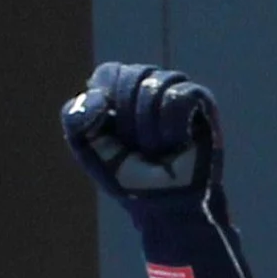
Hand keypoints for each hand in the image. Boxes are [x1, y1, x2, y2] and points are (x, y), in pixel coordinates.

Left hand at [64, 62, 220, 202]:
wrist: (163, 204)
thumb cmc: (128, 177)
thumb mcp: (88, 149)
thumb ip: (75, 118)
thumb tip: (99, 98)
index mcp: (120, 87)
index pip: (109, 73)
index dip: (108, 107)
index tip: (115, 135)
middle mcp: (148, 82)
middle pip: (131, 77)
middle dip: (129, 121)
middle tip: (140, 148)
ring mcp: (175, 88)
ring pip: (155, 86)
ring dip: (150, 129)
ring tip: (159, 149)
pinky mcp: (201, 100)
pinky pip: (179, 98)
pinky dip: (172, 126)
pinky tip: (178, 141)